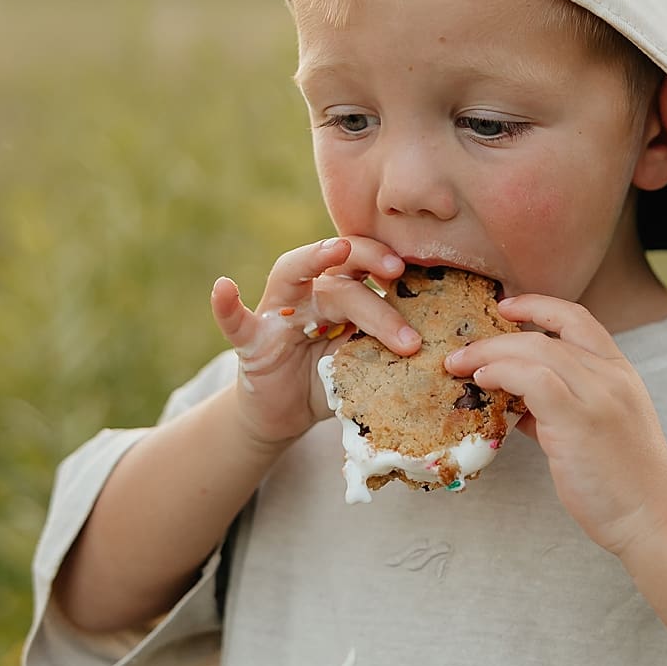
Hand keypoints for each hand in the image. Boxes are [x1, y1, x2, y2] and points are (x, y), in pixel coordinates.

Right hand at [211, 236, 421, 449]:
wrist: (286, 415)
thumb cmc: (329, 380)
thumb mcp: (362, 364)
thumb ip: (385, 350)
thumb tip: (443, 350)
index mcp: (339, 296)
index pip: (363, 268)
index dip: (385, 261)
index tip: (413, 269)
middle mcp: (308, 295)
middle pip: (339, 273)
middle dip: (369, 271)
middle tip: (398, 274)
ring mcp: (276, 314)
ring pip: (293, 276)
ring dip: (314, 259)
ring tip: (336, 250)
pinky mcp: (250, 341)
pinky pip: (235, 320)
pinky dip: (226, 305)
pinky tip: (223, 288)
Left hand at [444, 295, 666, 560]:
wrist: (656, 519)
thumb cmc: (625, 483)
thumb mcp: (598, 431)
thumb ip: (560, 409)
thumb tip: (516, 403)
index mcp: (620, 373)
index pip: (578, 319)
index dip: (539, 306)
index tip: (507, 308)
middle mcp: (611, 376)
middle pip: (545, 335)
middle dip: (496, 338)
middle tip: (463, 354)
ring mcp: (597, 396)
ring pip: (534, 351)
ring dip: (489, 355)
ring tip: (461, 367)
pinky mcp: (579, 420)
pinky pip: (532, 379)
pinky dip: (502, 373)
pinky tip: (484, 383)